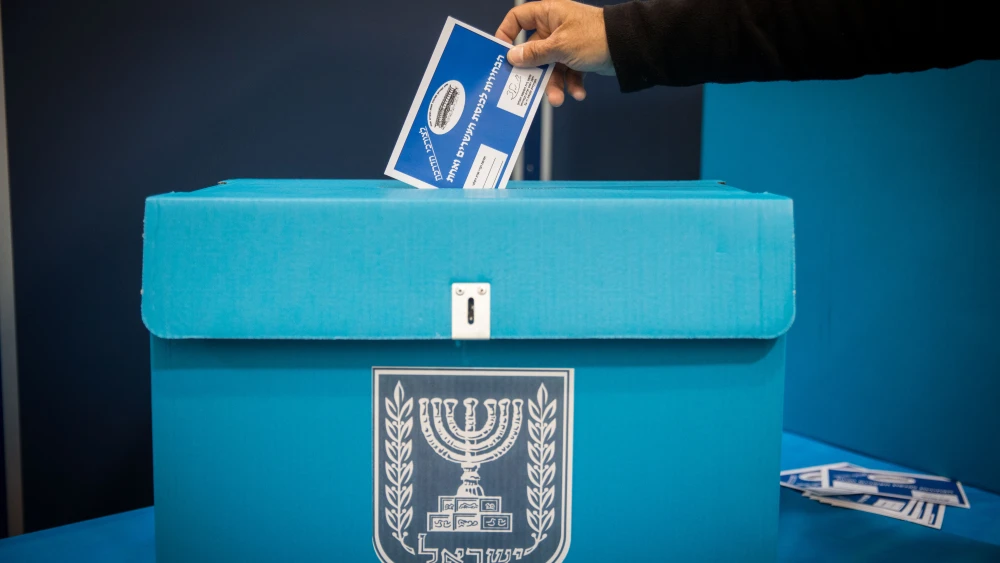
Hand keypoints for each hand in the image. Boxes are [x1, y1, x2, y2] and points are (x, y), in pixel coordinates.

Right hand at [496, 0, 613, 106]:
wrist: (628, 48)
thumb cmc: (595, 37)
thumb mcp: (560, 46)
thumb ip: (535, 53)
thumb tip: (512, 57)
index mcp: (548, 14)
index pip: (518, 18)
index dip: (506, 34)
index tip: (502, 54)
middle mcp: (554, 27)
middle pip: (533, 51)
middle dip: (536, 72)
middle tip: (529, 88)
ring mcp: (566, 44)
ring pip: (550, 67)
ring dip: (554, 85)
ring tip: (560, 99)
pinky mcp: (577, 58)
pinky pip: (566, 73)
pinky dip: (571, 84)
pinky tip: (579, 93)